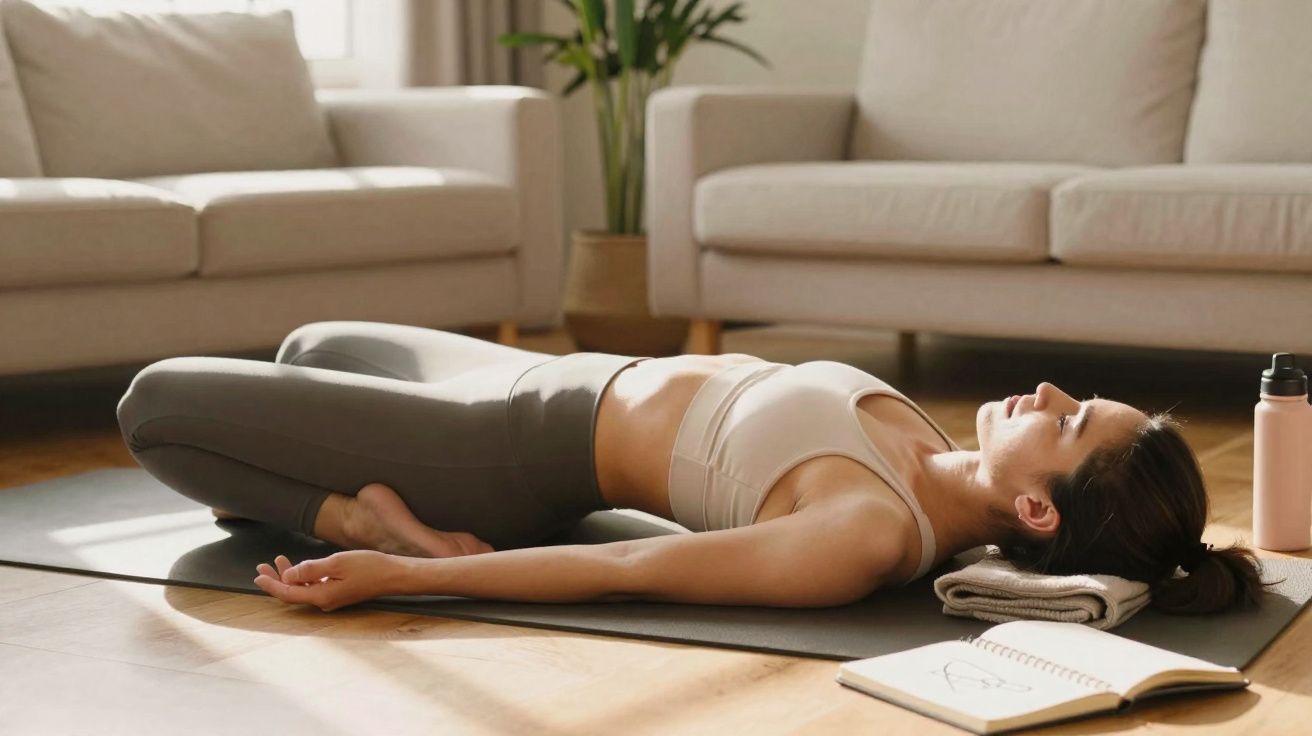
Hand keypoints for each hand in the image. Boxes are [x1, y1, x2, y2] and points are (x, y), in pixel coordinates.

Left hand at [253, 550, 409, 611]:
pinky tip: (301, 566)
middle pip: (292, 593)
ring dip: (289, 576)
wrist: (395, 575)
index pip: (288, 593)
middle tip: (261, 567)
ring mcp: (332, 598)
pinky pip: (314, 587)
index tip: (258, 575)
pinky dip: (304, 577)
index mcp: (322, 596)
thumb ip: (310, 570)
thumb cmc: (370, 567)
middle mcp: (324, 601)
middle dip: (275, 580)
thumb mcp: (337, 563)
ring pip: (303, 589)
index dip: (271, 584)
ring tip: (278, 561)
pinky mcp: (339, 593)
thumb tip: (287, 576)